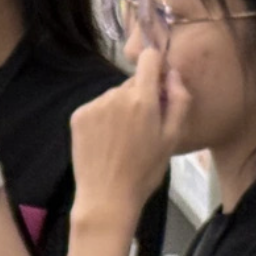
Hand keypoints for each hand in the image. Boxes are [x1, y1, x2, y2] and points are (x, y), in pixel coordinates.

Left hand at [66, 47, 175, 226]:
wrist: (106, 198)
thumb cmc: (144, 171)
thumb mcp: (172, 138)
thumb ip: (178, 101)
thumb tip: (173, 73)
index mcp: (142, 99)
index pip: (149, 58)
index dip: (156, 67)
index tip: (158, 85)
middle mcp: (115, 95)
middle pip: (132, 83)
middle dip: (140, 97)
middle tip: (142, 129)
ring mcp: (94, 105)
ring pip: (113, 96)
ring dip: (120, 109)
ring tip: (122, 140)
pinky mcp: (78, 116)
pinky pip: (96, 108)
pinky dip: (102, 119)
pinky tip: (106, 142)